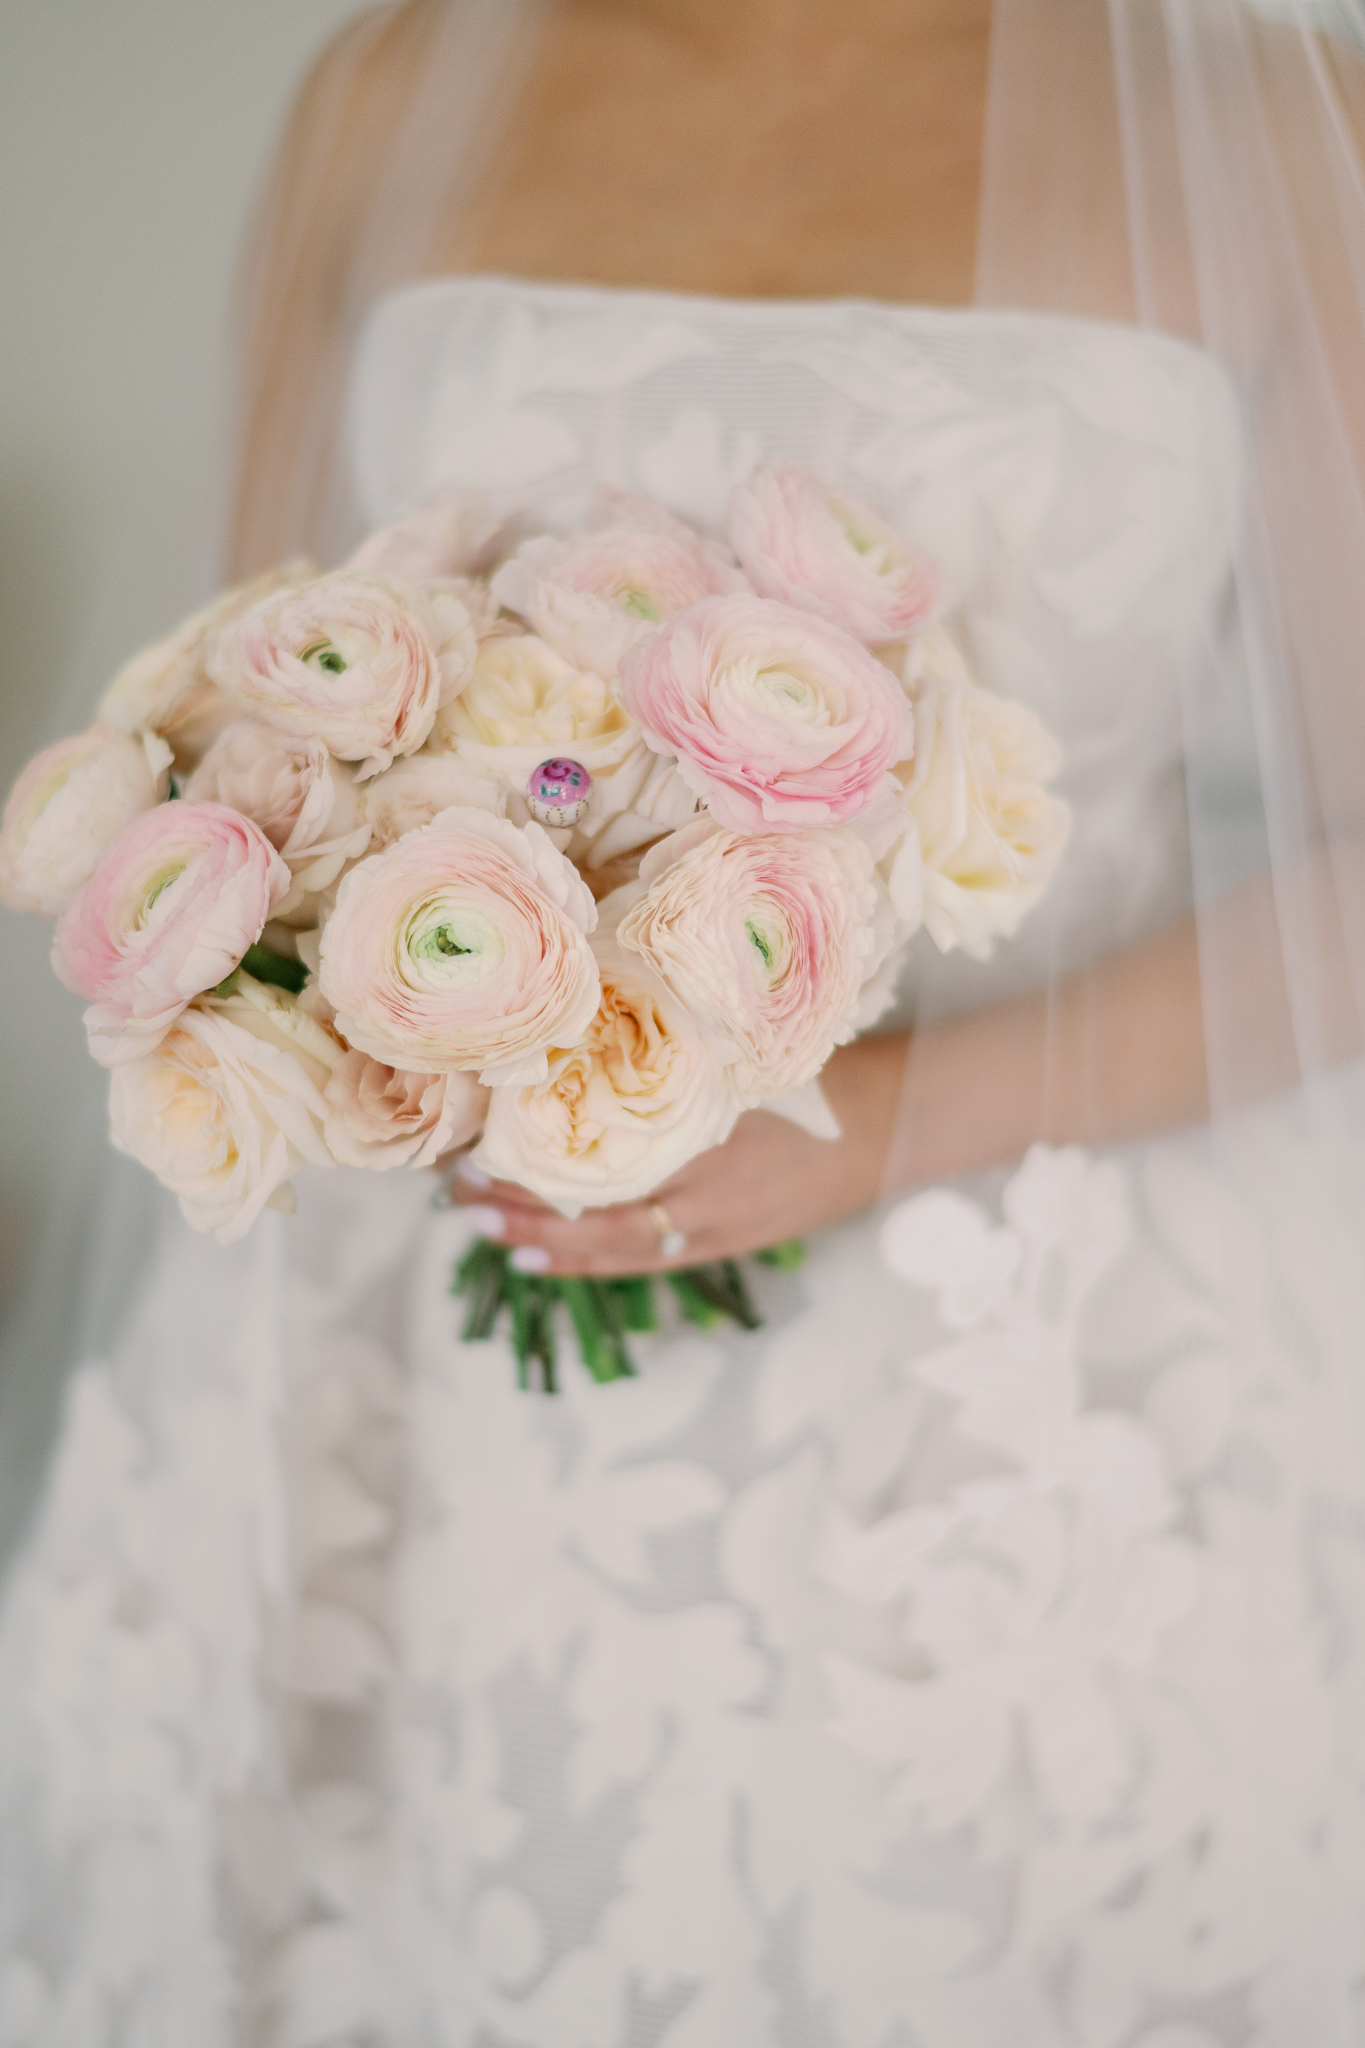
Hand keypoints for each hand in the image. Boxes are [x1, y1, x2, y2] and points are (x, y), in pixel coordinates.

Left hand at [443, 1031, 909, 1275]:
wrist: (877, 1132)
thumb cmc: (806, 1078)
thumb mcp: (741, 1056)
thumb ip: (676, 1055)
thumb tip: (583, 1035)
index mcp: (705, 1129)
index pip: (605, 1151)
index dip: (540, 1156)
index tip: (481, 1144)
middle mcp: (703, 1187)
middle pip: (594, 1206)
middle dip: (522, 1202)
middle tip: (459, 1191)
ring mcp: (710, 1225)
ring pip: (609, 1244)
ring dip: (542, 1235)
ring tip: (482, 1226)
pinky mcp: (717, 1244)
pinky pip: (638, 1259)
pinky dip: (585, 1260)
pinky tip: (537, 1254)